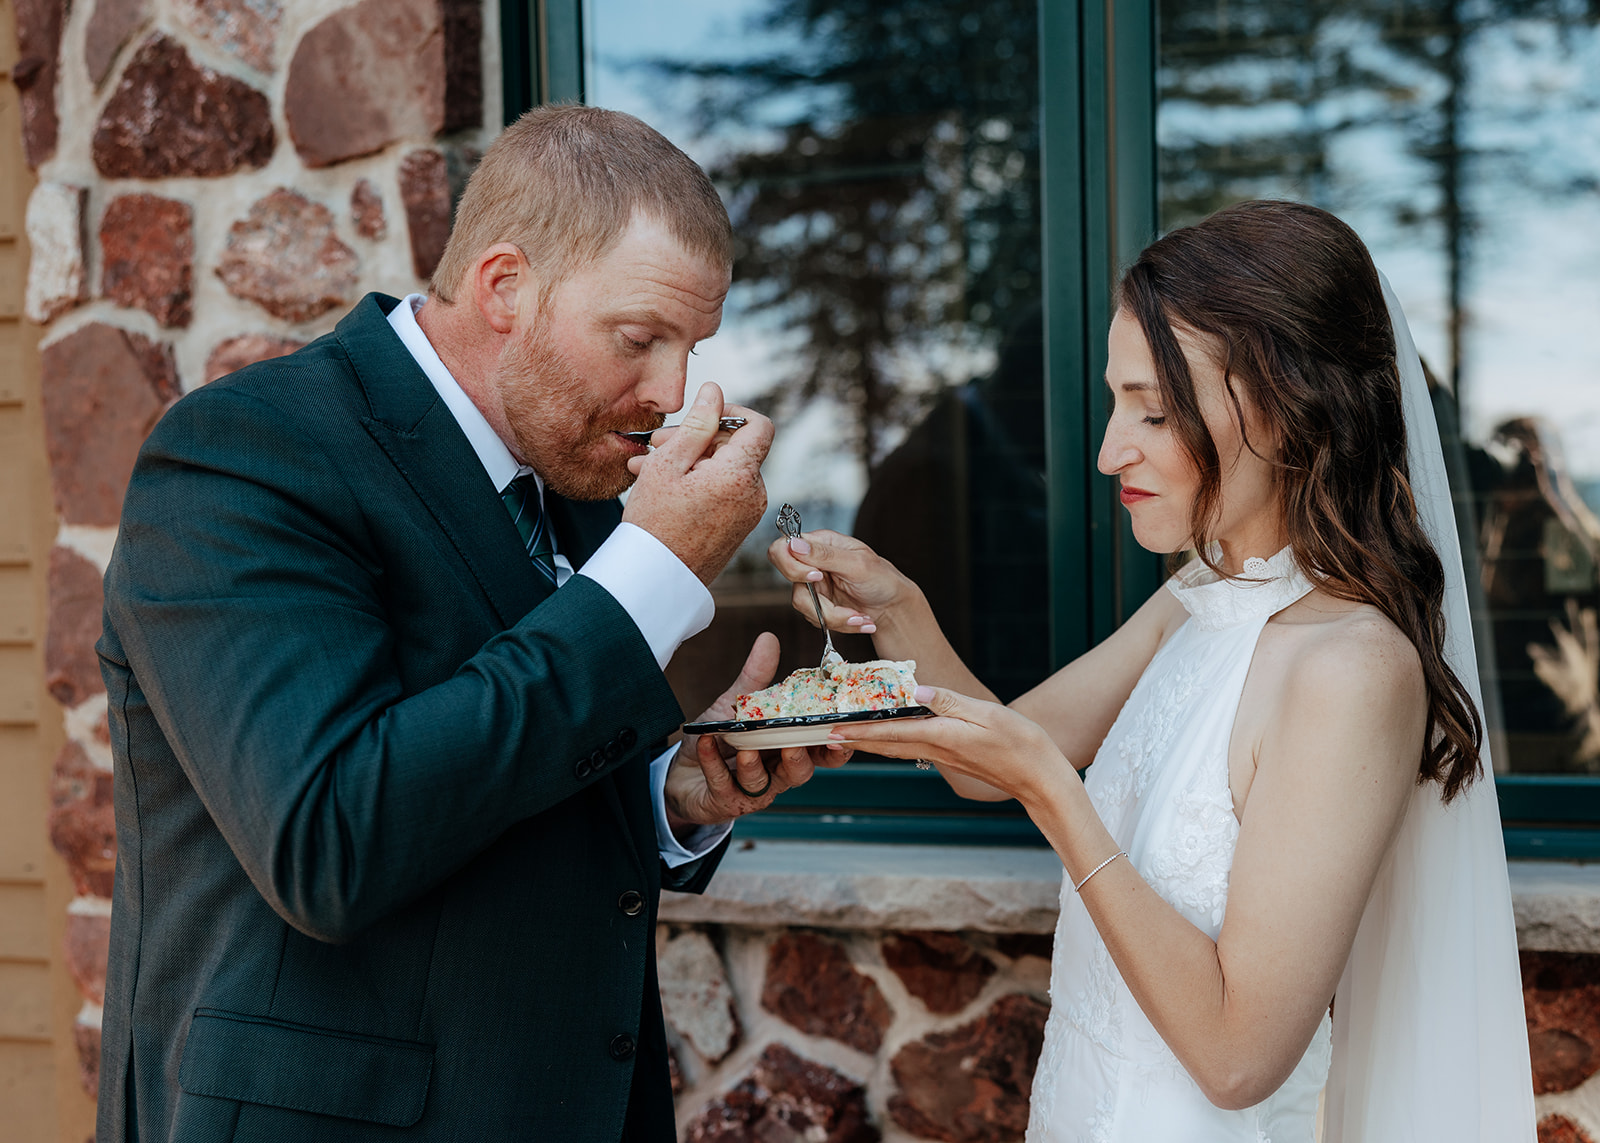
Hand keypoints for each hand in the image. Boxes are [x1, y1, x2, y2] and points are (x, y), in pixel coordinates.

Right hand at [623, 382, 772, 584]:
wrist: (655, 579)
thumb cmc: (655, 522)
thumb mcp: (669, 463)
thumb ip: (697, 423)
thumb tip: (715, 391)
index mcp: (739, 474)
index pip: (759, 425)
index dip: (732, 413)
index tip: (702, 416)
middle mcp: (754, 493)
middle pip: (736, 448)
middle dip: (697, 440)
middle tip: (656, 445)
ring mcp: (749, 513)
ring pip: (725, 470)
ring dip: (691, 462)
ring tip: (647, 468)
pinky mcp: (739, 527)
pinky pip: (724, 493)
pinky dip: (699, 484)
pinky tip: (662, 487)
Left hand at [665, 633, 851, 829]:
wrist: (682, 772)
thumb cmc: (719, 739)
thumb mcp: (737, 705)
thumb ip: (756, 678)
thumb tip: (769, 638)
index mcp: (788, 748)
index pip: (822, 751)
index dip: (837, 747)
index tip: (842, 731)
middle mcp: (776, 772)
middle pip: (800, 772)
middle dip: (800, 759)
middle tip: (794, 744)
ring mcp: (752, 790)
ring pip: (764, 783)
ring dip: (756, 765)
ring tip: (746, 748)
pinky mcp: (726, 800)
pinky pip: (723, 783)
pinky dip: (714, 763)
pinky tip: (707, 744)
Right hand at [765, 529, 914, 635]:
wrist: (893, 607)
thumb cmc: (882, 579)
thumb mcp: (858, 564)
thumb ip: (825, 555)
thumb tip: (794, 544)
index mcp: (821, 543)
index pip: (782, 547)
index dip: (791, 565)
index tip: (816, 577)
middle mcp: (813, 563)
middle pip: (790, 581)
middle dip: (817, 601)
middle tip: (842, 608)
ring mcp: (814, 586)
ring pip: (802, 605)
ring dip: (834, 617)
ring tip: (859, 618)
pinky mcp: (818, 605)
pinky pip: (815, 618)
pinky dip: (840, 623)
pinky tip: (859, 619)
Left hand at [832, 685, 1067, 804]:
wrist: (1040, 777)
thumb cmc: (1021, 743)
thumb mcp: (988, 712)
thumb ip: (950, 701)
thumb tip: (916, 689)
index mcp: (942, 735)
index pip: (893, 730)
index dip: (861, 729)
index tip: (835, 729)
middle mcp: (938, 748)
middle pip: (887, 743)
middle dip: (855, 740)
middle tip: (825, 736)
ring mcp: (944, 756)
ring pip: (897, 749)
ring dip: (870, 743)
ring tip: (846, 737)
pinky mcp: (952, 758)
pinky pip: (913, 749)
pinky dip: (892, 744)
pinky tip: (887, 739)